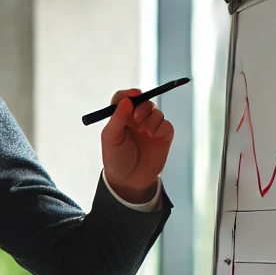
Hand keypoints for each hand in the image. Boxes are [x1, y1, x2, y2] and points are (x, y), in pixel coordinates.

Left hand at [100, 88, 174, 202]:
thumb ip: (117, 118)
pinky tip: (154, 136)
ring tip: (145, 131)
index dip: (128, 94)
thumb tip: (126, 100)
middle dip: (141, 106)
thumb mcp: (110, 138)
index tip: (133, 94)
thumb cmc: (116, 159)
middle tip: (137, 118)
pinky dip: (160, 126)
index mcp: (120, 118)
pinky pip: (165, 123)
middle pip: (142, 101)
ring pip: (155, 111)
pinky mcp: (163, 134)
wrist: (129, 180)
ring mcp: (150, 126)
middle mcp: (135, 120)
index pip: (124, 99)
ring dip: (150, 118)